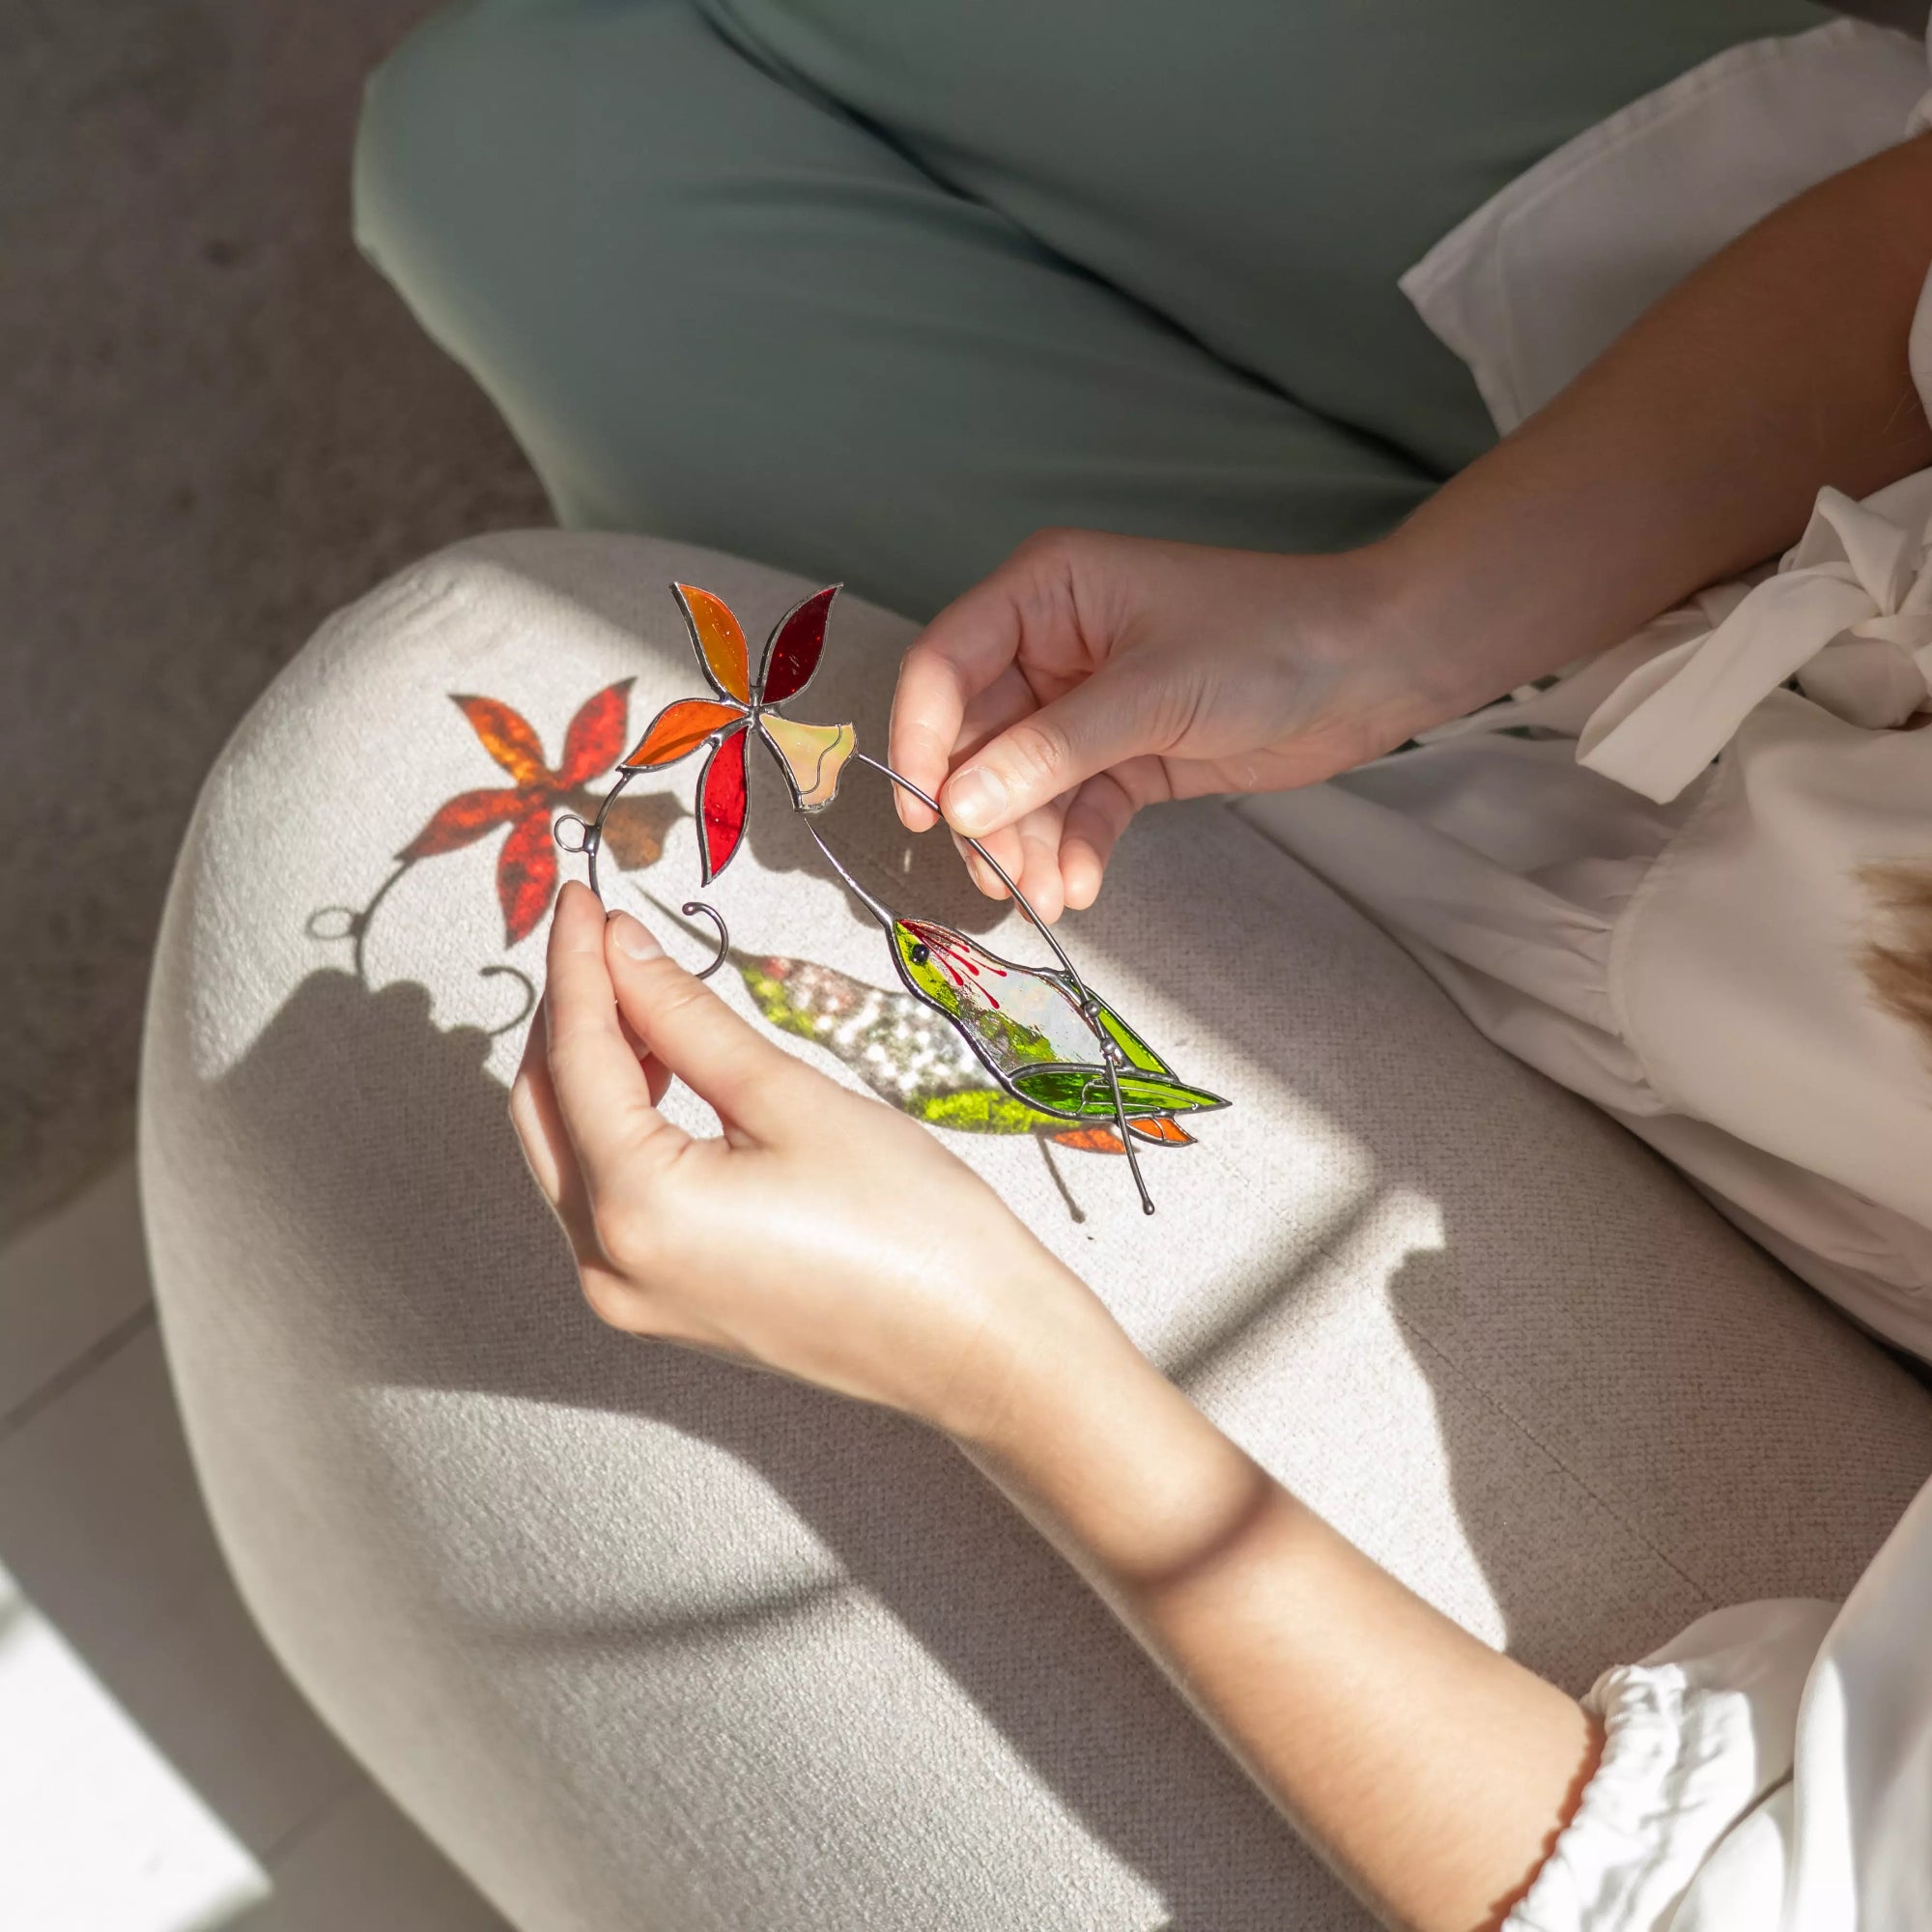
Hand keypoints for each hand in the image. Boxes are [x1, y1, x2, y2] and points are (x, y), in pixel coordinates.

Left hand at [509, 882, 1122, 1437]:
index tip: (583, 899)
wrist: (977, 1346)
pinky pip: (606, 1200)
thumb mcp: (790, 1098)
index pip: (575, 1058)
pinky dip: (616, 1129)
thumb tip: (623, 953)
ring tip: (639, 993)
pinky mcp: (664, 1306)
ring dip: (589, 1071)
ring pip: (568, 1156)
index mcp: (636, 1210)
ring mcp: (631, 1297)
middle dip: (568, 1016)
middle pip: (544, 1111)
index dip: (577, 966)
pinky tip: (660, 1075)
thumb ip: (688, 1019)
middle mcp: (610, 1266)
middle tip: (599, 936)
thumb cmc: (912, 1229)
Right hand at [889, 530, 1462, 918]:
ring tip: (1045, 898)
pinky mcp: (1125, 757)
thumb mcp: (1152, 693)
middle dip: (983, 813)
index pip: (945, 663)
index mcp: (1046, 592)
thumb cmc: (1270, 641)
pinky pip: (1073, 810)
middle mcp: (1052, 646)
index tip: (925, 812)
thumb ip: (1051, 751)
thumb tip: (958, 807)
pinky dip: (1069, 851)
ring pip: (1019, 787)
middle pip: (976, 739)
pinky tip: (1079, 889)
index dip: (921, 737)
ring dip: (1024, 846)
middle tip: (995, 877)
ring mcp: (1086, 707)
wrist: (1376, 669)